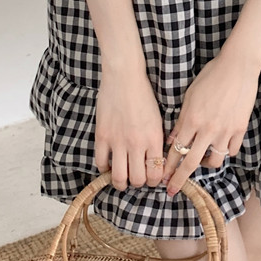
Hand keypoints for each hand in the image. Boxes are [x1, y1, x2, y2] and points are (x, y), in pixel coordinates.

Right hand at [94, 67, 165, 190]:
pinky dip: (104, 168)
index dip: (155, 181)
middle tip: (137, 178)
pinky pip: (101, 163)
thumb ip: (157, 140)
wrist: (124, 77)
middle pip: (137, 180)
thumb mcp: (158, 118)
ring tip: (122, 178)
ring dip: (121, 182)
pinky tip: (109, 164)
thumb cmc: (144, 95)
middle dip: (138, 183)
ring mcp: (118, 141)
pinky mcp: (102, 136)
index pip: (156, 173)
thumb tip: (159, 160)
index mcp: (154, 138)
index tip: (152, 178)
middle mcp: (137, 143)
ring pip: (119, 177)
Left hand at [161, 51, 258, 196]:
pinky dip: (226, 151)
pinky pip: (232, 150)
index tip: (163, 178)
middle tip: (172, 190)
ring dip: (206, 165)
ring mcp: (225, 130)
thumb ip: (182, 120)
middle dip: (179, 179)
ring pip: (214, 160)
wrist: (237, 66)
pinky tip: (222, 148)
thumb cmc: (211, 76)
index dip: (168, 166)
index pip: (175, 150)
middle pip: (191, 163)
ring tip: (203, 162)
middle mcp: (207, 129)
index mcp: (192, 119)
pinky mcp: (240, 128)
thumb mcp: (190, 96)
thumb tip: (173, 139)